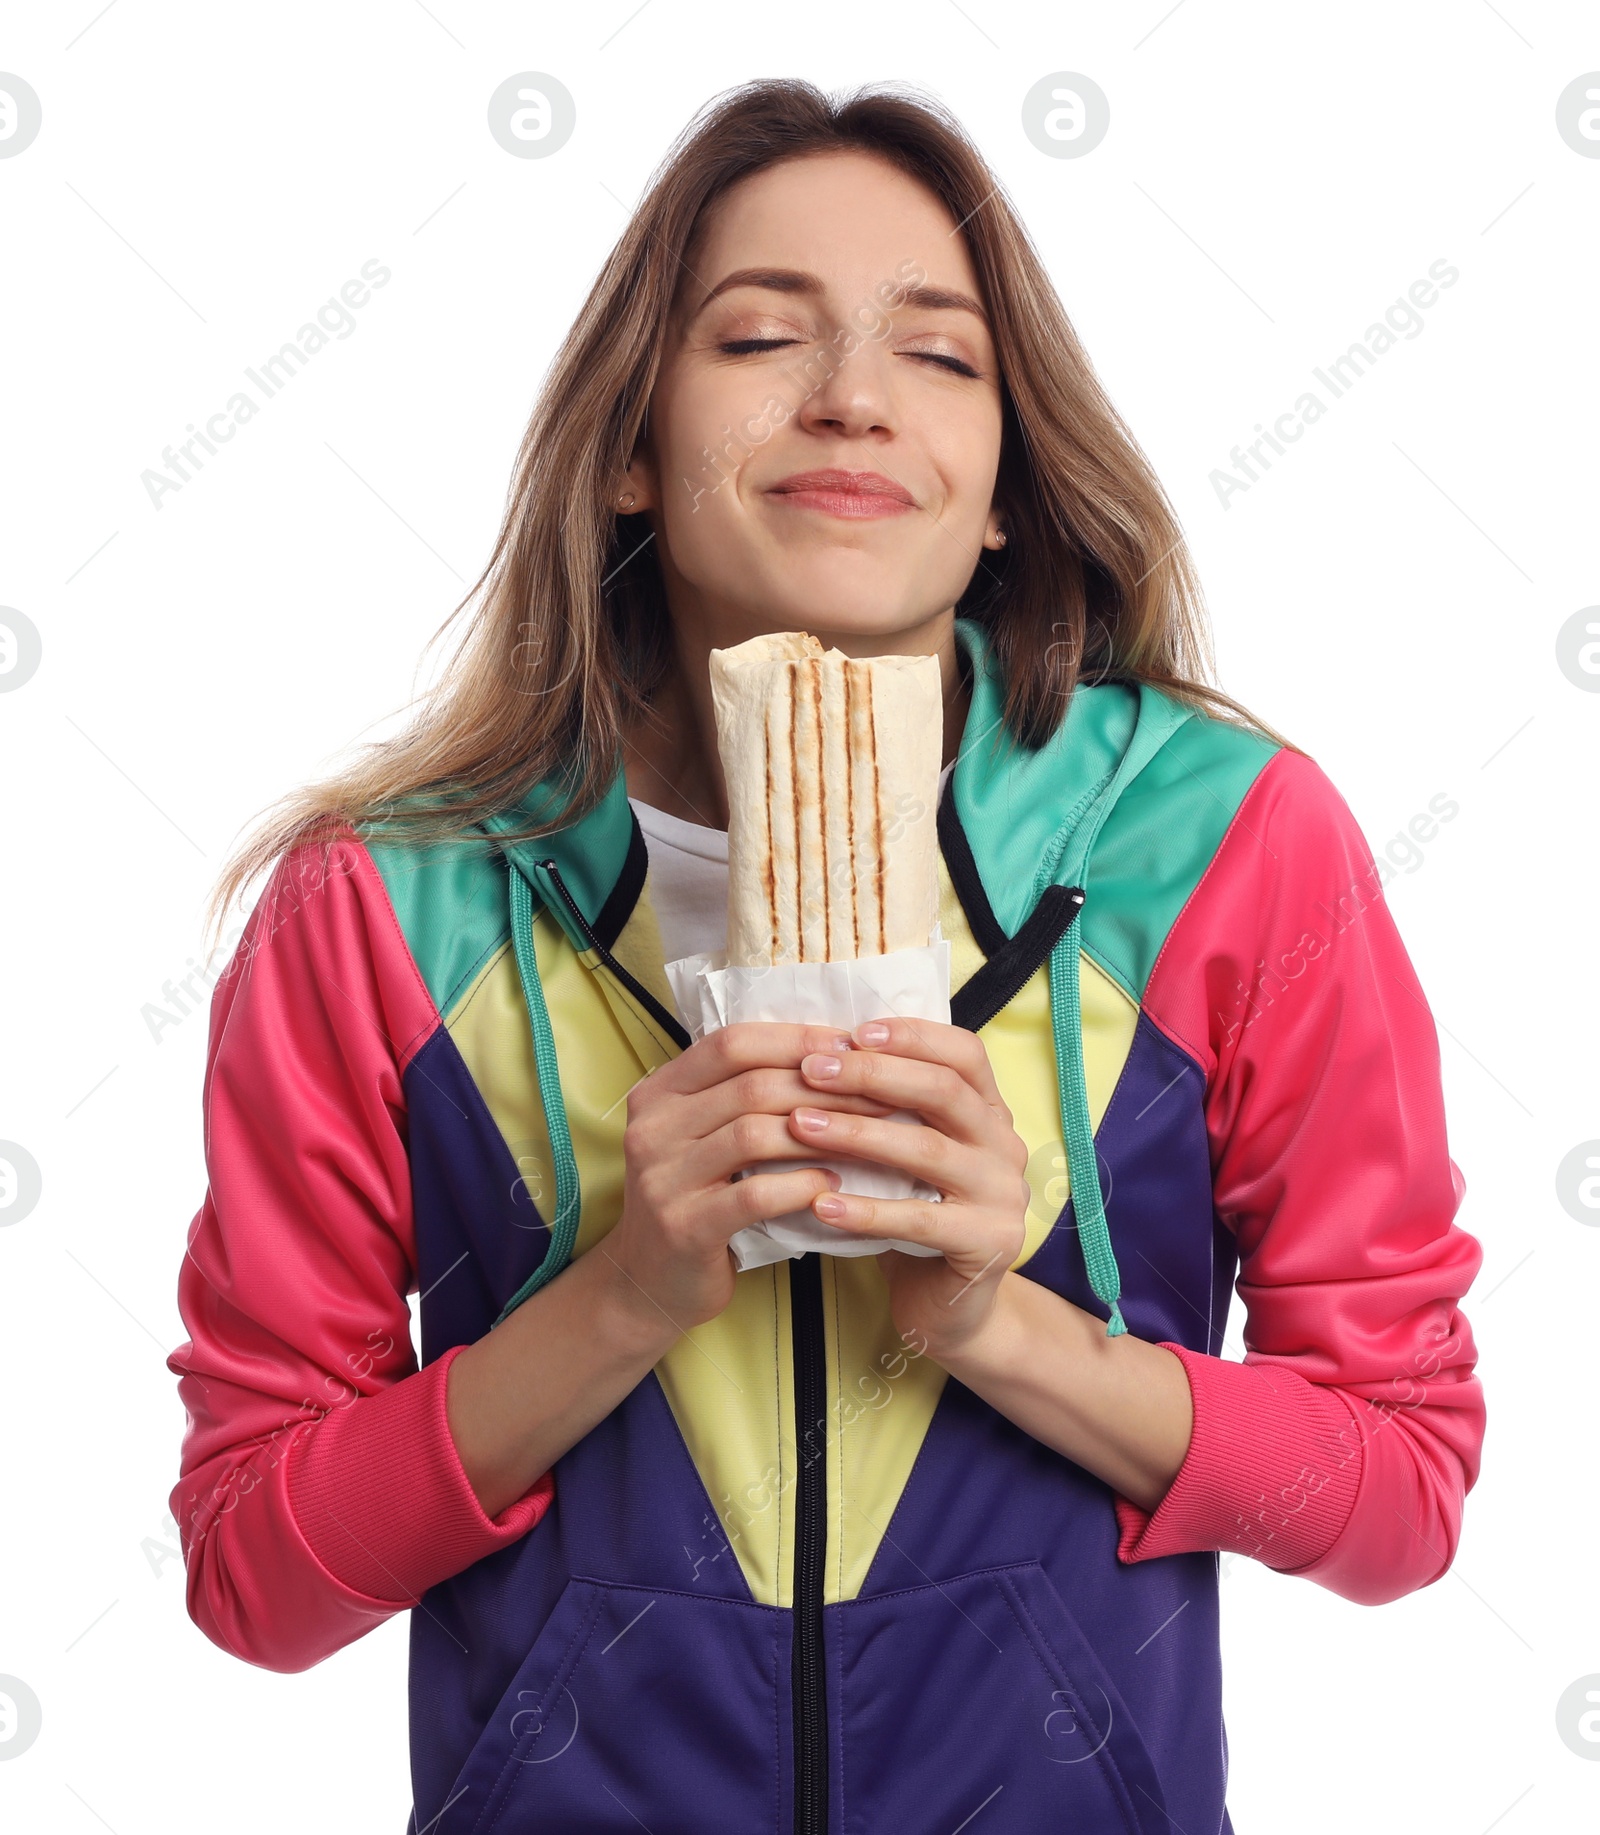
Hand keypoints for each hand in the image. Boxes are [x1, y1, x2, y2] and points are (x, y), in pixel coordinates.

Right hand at [601, 1022, 898, 1341]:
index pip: (732, 1043)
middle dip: (825, 1086)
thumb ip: (742, 1095)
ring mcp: (663, 1177)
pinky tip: (832, 1184)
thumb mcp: (703, 1135)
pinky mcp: (684, 1226)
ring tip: (866, 1136)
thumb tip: (830, 1055)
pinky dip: (801, 1185)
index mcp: (660, 1092)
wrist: (649, 1282)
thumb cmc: (695, 1199)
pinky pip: (755, 1195)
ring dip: (821, 1133)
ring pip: (753, 1134)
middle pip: (750, 1085)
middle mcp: (653, 1127)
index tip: (850, 1047)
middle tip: (879, 1093)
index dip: (795, 1040)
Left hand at [787, 1014, 1029, 1359]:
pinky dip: (867, 1210)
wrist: (951, 1305)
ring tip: (801, 1126)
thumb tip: (820, 1053)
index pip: (964, 1053)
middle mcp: (1005, 1145)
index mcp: (990, 1112)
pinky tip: (821, 1203)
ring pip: (928, 1150)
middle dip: (873, 1074)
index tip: (850, 1033)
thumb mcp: (908, 1152)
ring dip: (858, 1133)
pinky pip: (919, 1220)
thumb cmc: (915, 1214)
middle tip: (812, 1070)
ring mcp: (1003, 1195)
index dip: (910, 1036)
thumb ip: (890, 1108)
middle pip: (944, 1091)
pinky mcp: (989, 1244)